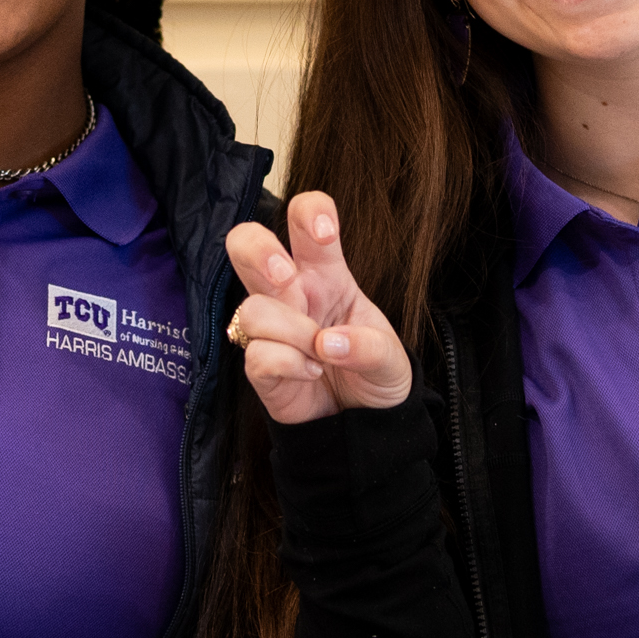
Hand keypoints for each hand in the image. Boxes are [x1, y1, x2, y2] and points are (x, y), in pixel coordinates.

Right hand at [223, 192, 414, 425]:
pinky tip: (311, 373)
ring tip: (320, 353)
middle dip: (258, 251)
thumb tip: (329, 342)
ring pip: (251, 308)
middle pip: (247, 243)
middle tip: (284, 276)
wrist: (364, 424)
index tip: (324, 234)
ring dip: (291, 331)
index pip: (304, 220)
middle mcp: (293, 294)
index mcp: (327, 274)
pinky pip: (257, 354)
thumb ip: (371, 347)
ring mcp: (272, 329)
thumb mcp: (392, 357)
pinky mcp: (260, 367)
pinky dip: (289, 365)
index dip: (308, 213)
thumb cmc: (373, 372)